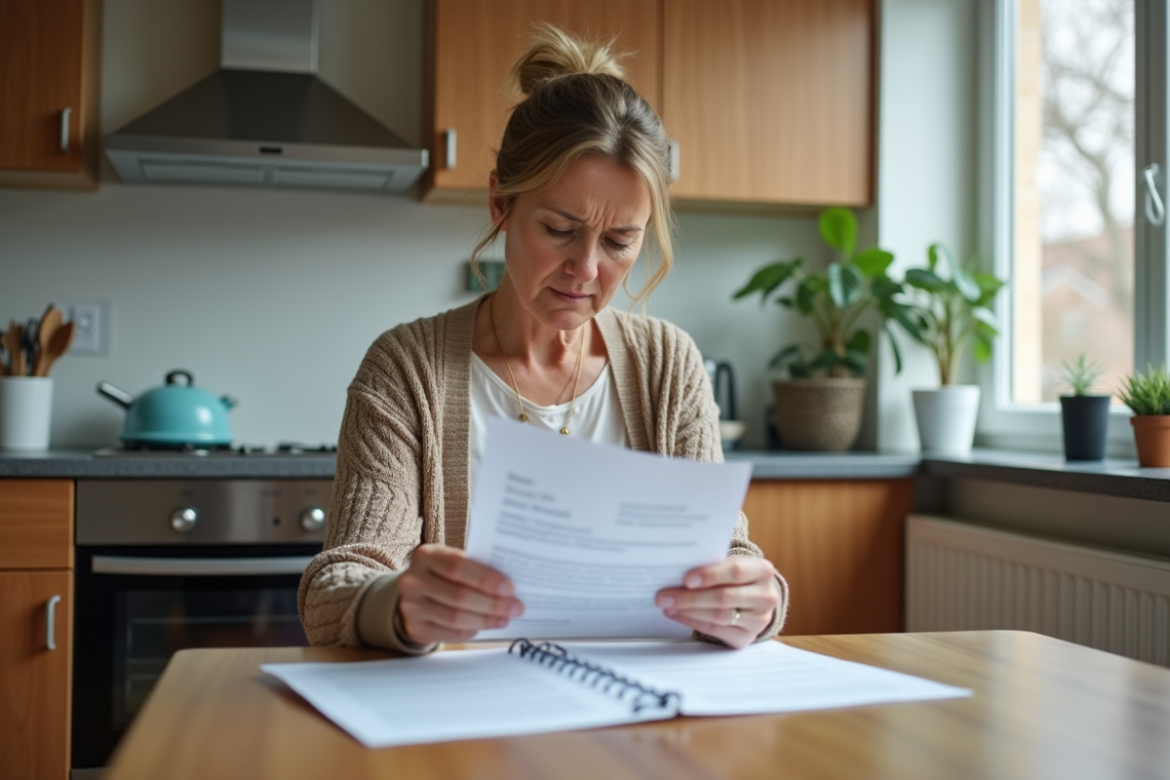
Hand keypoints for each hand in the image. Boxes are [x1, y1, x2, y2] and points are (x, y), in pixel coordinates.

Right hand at [396, 544, 524, 644]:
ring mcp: (411, 607)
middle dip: (492, 604)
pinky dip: (472, 631)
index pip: (458, 566)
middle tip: (516, 608)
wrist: (412, 593)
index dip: (485, 578)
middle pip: (459, 595)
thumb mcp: (450, 562)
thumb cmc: (441, 574)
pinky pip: (450, 633)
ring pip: (455, 617)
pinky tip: (485, 626)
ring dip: (485, 620)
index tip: (510, 588)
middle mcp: (413, 581)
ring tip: (505, 618)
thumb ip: (473, 568)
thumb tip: (508, 586)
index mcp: (425, 556)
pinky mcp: (415, 628)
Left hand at [655, 557, 778, 648]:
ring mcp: (758, 620)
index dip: (710, 575)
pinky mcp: (746, 637)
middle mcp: (765, 596)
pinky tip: (677, 614)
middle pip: (724, 597)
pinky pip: (715, 630)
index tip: (686, 579)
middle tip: (664, 596)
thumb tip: (677, 573)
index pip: (735, 572)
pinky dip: (692, 622)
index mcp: (763, 571)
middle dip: (690, 598)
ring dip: (688, 611)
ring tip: (667, 605)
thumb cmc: (736, 577)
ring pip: (718, 616)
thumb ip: (713, 566)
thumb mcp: (732, 565)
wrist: (755, 598)